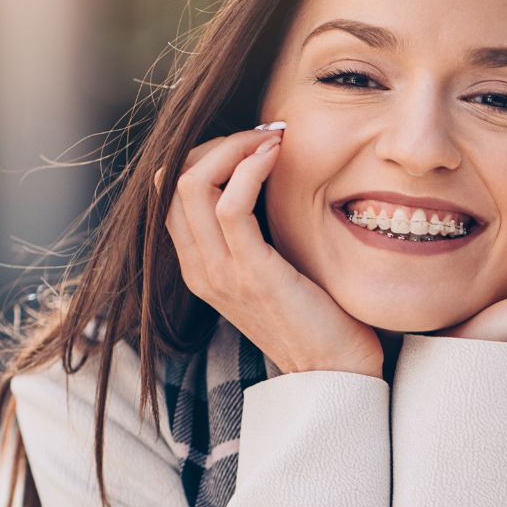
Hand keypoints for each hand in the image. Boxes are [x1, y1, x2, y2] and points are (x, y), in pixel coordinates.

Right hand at [164, 127, 383, 377]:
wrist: (336, 372)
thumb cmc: (316, 316)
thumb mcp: (274, 267)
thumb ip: (256, 233)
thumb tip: (263, 178)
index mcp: (200, 267)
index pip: (171, 191)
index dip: (205, 153)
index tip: (251, 141)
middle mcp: (200, 269)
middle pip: (173, 181)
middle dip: (216, 142)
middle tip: (263, 134)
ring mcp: (221, 273)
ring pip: (192, 184)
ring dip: (233, 147)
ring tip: (272, 140)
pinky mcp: (252, 274)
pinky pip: (231, 204)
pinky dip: (251, 168)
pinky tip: (277, 158)